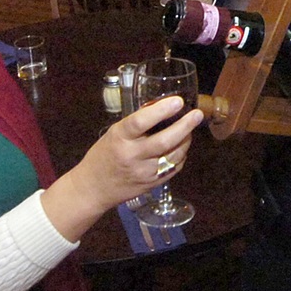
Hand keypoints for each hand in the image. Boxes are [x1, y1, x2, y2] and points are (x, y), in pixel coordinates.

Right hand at [42, 96, 203, 240]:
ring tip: (190, 128)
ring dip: (186, 140)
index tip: (177, 101)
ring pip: (174, 155)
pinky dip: (181, 155)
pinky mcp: (153, 184)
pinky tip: (181, 146)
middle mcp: (133, 156)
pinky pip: (174, 168)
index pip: (141, 122)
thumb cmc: (103, 155)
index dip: (161, 110)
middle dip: (184, 126)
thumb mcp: (114, 133)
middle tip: (197, 114)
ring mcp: (144, 172)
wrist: (93, 188)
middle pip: (164, 141)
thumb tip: (160, 106)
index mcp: (120, 138)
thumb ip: (136, 123)